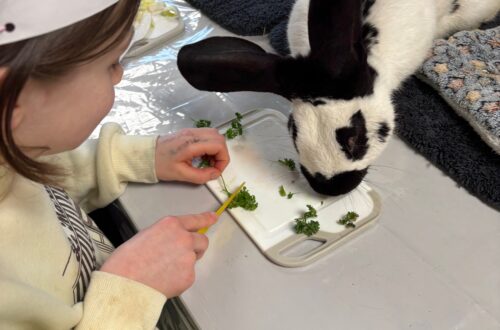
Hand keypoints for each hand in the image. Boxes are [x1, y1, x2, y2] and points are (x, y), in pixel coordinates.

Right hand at [100, 212, 216, 297]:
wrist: (125, 284)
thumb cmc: (127, 261)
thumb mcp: (146, 235)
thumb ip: (166, 234)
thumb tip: (173, 240)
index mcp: (171, 225)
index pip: (195, 220)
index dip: (206, 218)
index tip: (213, 217)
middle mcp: (184, 238)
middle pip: (202, 240)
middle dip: (196, 246)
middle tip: (181, 255)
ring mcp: (188, 257)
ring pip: (195, 258)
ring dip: (186, 262)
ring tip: (164, 269)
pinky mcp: (189, 276)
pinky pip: (189, 275)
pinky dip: (180, 278)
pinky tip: (164, 280)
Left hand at [155, 128, 229, 183]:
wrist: (145, 156)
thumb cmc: (161, 165)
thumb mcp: (182, 175)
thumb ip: (201, 176)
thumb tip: (215, 173)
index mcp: (191, 144)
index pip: (219, 145)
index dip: (223, 159)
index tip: (216, 171)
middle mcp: (193, 134)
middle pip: (220, 138)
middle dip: (221, 154)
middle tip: (213, 166)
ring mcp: (191, 131)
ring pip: (214, 134)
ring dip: (216, 148)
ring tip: (208, 161)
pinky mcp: (188, 131)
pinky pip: (206, 135)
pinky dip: (210, 145)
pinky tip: (202, 155)